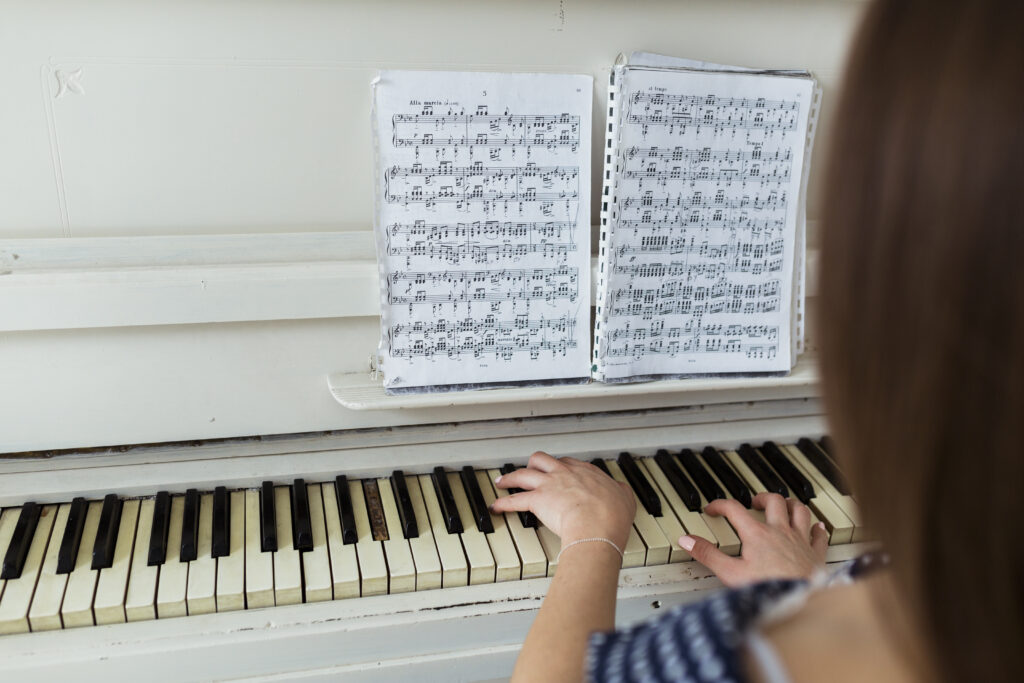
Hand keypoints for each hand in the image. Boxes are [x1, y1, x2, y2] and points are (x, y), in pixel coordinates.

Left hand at [491, 452, 635, 548]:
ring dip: (510, 477)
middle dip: (532, 464)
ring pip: (523, 473)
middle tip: (528, 469)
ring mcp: (549, 485)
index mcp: (586, 472)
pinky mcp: (537, 500)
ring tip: (503, 481)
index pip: (568, 463)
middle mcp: (565, 473)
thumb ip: (620, 492)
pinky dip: (503, 503)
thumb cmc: (611, 516)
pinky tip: (496, 506)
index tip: (557, 471)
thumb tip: (621, 491)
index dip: (560, 467)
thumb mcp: (624, 498)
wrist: (598, 525)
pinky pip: (514, 500)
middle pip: (542, 459)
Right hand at [681, 492, 827, 586]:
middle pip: (774, 502)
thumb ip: (708, 555)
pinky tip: (817, 526)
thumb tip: (687, 540)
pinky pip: (819, 534)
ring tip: (784, 504)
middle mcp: (780, 532)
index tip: (713, 508)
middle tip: (753, 502)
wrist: (802, 601)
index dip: (721, 505)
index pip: (735, 510)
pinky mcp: (815, 554)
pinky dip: (817, 528)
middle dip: (762, 498)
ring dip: (791, 504)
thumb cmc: (769, 588)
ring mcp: (800, 541)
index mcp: (757, 535)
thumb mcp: (731, 573)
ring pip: (799, 511)